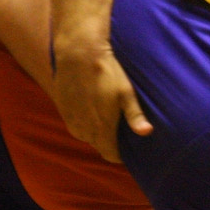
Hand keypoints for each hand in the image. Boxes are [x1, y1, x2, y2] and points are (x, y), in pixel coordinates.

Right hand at [51, 44, 152, 163]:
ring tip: (106, 117)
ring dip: (96, 132)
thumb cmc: (105, 72)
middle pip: (99, 146)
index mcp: (101, 129)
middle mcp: (84, 130)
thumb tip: (147, 133)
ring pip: (87, 136)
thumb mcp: (125, 92)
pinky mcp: (63, 111)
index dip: (121, 154)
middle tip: (121, 129)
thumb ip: (135, 116)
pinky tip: (92, 108)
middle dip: (110, 142)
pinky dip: (84, 122)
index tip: (129, 148)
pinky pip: (76, 125)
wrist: (77, 54)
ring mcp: (72, 121)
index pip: (111, 155)